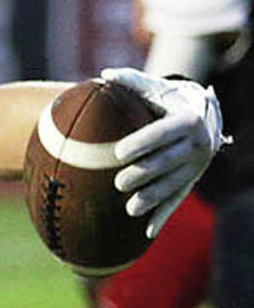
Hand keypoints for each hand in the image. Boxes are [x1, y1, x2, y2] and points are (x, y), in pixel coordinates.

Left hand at [102, 67, 226, 237]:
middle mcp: (198, 144)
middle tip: (118, 183)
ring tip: (129, 209)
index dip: (142, 142)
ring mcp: (197, 166)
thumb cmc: (168, 98)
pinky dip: (163, 216)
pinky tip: (147, 232)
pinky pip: (178, 200)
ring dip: (153, 199)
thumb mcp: (155, 87)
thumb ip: (131, 81)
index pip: (163, 132)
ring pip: (173, 185)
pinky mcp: (193, 180)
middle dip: (144, 174)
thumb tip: (103, 75)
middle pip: (168, 162)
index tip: (118, 151)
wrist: (204, 114)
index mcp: (187, 119)